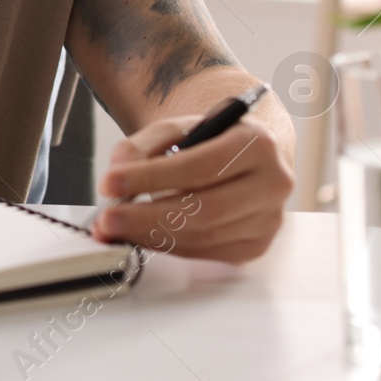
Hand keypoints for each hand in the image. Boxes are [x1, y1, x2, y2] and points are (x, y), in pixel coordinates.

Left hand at [90, 115, 292, 262]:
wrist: (245, 157)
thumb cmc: (209, 140)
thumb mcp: (175, 128)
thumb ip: (141, 146)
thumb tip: (115, 176)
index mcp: (257, 143)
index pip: (200, 166)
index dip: (152, 178)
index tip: (111, 183)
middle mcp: (272, 183)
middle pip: (205, 209)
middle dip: (147, 217)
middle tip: (107, 219)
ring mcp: (268, 219)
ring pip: (204, 235)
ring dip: (153, 235)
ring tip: (116, 228)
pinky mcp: (255, 245)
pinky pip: (206, 251)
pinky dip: (169, 246)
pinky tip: (143, 236)